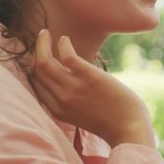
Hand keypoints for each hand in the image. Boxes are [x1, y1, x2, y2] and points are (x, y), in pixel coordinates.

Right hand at [30, 29, 154, 147]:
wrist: (130, 130)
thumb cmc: (111, 122)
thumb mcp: (80, 115)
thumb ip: (69, 101)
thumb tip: (66, 80)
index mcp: (57, 110)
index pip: (35, 85)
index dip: (33, 68)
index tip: (38, 56)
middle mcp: (61, 100)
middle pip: (36, 72)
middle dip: (35, 53)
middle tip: (41, 39)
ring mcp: (73, 88)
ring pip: (44, 62)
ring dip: (42, 44)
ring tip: (45, 33)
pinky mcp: (89, 78)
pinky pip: (67, 56)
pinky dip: (62, 44)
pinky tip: (64, 40)